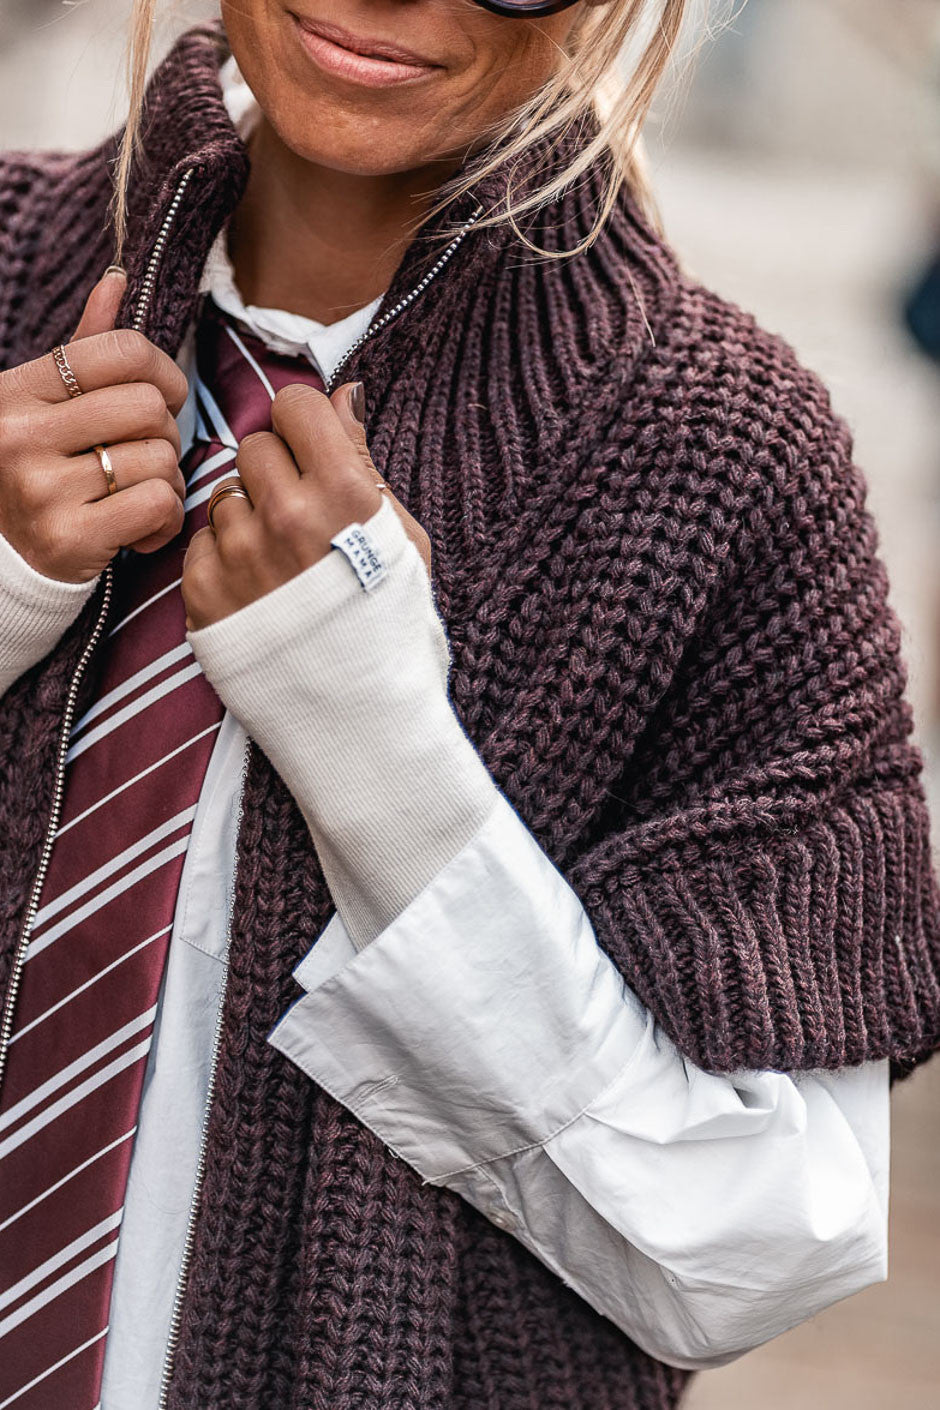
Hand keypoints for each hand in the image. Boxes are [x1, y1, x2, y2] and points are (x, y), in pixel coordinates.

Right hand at [0, 268, 188, 582]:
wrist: (7, 557)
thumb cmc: (41, 468)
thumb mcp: (47, 404)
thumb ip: (84, 347)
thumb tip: (118, 281)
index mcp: (16, 390)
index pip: (121, 351)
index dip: (163, 372)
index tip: (164, 397)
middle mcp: (19, 435)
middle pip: (149, 407)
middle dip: (165, 434)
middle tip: (145, 454)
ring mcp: (40, 489)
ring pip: (159, 460)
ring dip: (166, 481)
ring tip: (135, 492)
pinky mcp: (68, 538)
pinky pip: (159, 506)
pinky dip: (165, 520)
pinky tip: (139, 528)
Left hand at [181, 382, 432, 631]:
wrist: (362, 719)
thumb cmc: (392, 626)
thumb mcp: (402, 539)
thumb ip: (363, 460)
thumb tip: (343, 394)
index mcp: (343, 495)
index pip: (295, 407)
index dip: (305, 429)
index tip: (313, 454)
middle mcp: (286, 517)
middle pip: (255, 447)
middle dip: (276, 473)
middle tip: (300, 518)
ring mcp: (239, 556)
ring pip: (224, 495)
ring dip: (248, 518)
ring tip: (280, 564)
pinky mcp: (203, 594)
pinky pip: (201, 543)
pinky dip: (224, 560)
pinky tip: (258, 590)